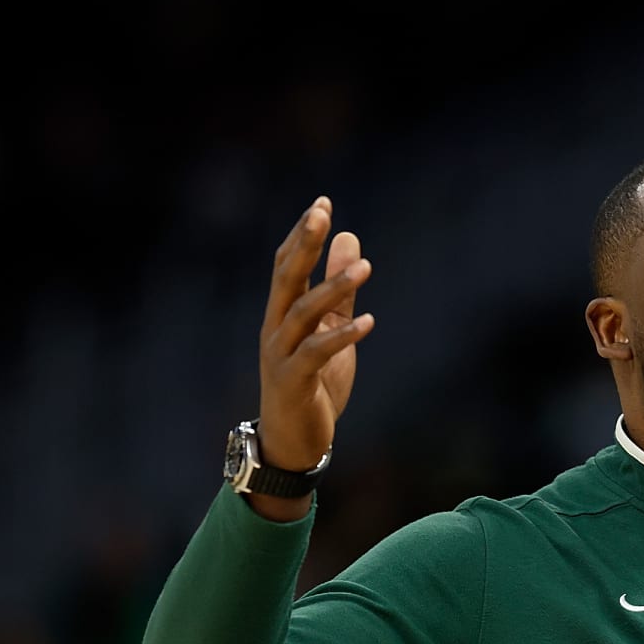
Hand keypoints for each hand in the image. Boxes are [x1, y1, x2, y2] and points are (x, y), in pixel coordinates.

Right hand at [257, 196, 374, 473]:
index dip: (303, 234)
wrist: (293, 441)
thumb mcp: (330, 329)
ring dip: (333, 288)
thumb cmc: (312, 384)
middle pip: (286, 278)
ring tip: (365, 267)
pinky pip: (316, 353)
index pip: (286, 265)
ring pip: (301, 312)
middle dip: (303, 244)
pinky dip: (342, 337)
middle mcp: (275, 328)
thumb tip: (349, 239)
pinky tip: (369, 323)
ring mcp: (280, 355)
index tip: (322, 202)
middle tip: (322, 212)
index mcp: (282, 314)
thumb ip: (340, 290)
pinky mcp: (294, 382)